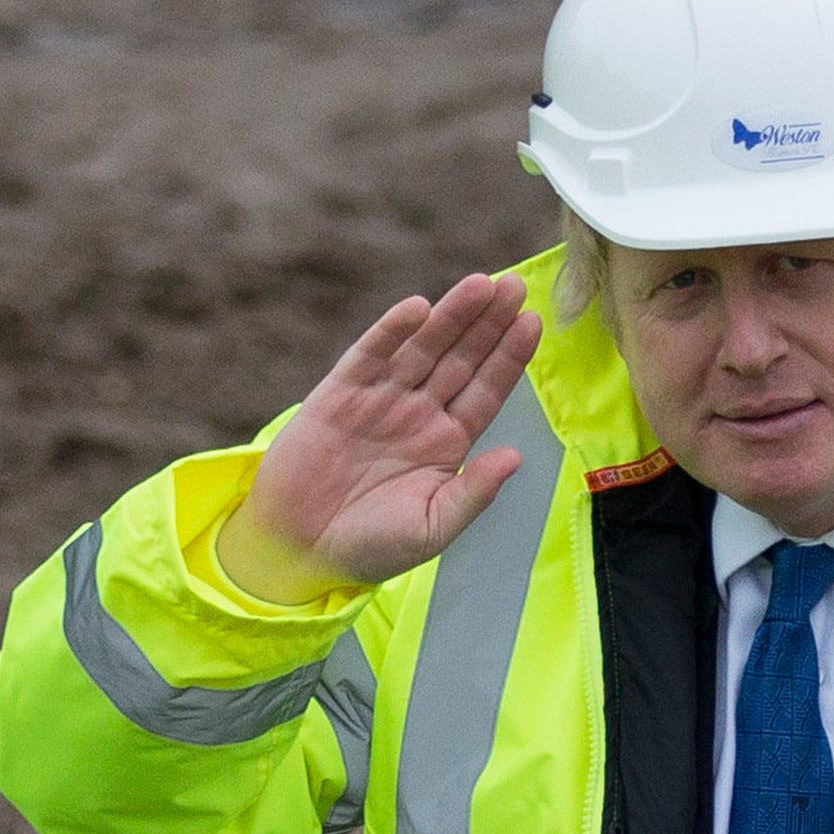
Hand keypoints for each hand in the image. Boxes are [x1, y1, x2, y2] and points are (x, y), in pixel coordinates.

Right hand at [218, 272, 542, 603]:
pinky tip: (417, 310)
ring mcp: (380, 399)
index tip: (533, 323)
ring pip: (423, 348)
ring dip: (450, 315)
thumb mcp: (432, 528)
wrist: (300, 549)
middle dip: (488, 323)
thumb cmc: (372, 546)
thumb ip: (472, 493)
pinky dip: (391, 332)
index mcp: (447, 442)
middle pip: (461, 358)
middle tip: (516, 287)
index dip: (508, 357)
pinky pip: (369, 355)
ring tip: (481, 284)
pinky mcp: (339, 394)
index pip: (486, 391)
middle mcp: (419, 413)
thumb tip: (514, 458)